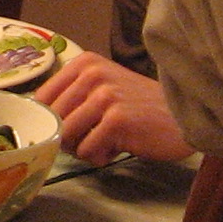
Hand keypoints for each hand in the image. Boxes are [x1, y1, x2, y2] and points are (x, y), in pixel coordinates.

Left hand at [34, 50, 192, 164]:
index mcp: (85, 63)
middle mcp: (92, 74)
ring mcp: (105, 96)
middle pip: (53, 120)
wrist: (184, 115)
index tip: (68, 128)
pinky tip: (120, 147)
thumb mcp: (105, 86)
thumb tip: (38, 120)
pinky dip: (101, 157)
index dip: (49, 120)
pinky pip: (87, 152)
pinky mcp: (117, 121)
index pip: (42, 98)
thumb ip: (73, 96)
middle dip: (68, 138)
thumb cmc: (141, 106)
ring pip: (67, 137)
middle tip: (93, 137)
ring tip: (108, 141)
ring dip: (84, 149)